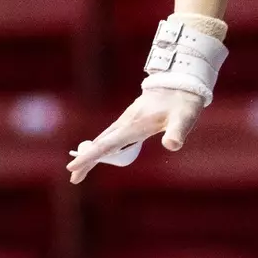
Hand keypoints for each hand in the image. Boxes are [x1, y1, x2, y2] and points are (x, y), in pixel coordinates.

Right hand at [66, 86, 203, 183]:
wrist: (181, 79)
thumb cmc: (183, 101)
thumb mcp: (184, 118)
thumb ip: (178, 132)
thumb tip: (172, 145)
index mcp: (135, 126)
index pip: (107, 145)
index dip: (89, 157)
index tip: (72, 167)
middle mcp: (126, 123)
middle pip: (100, 144)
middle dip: (86, 160)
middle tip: (73, 178)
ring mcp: (127, 120)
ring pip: (104, 139)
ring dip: (92, 154)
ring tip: (81, 170)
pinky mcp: (131, 119)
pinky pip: (111, 136)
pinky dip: (102, 147)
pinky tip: (101, 153)